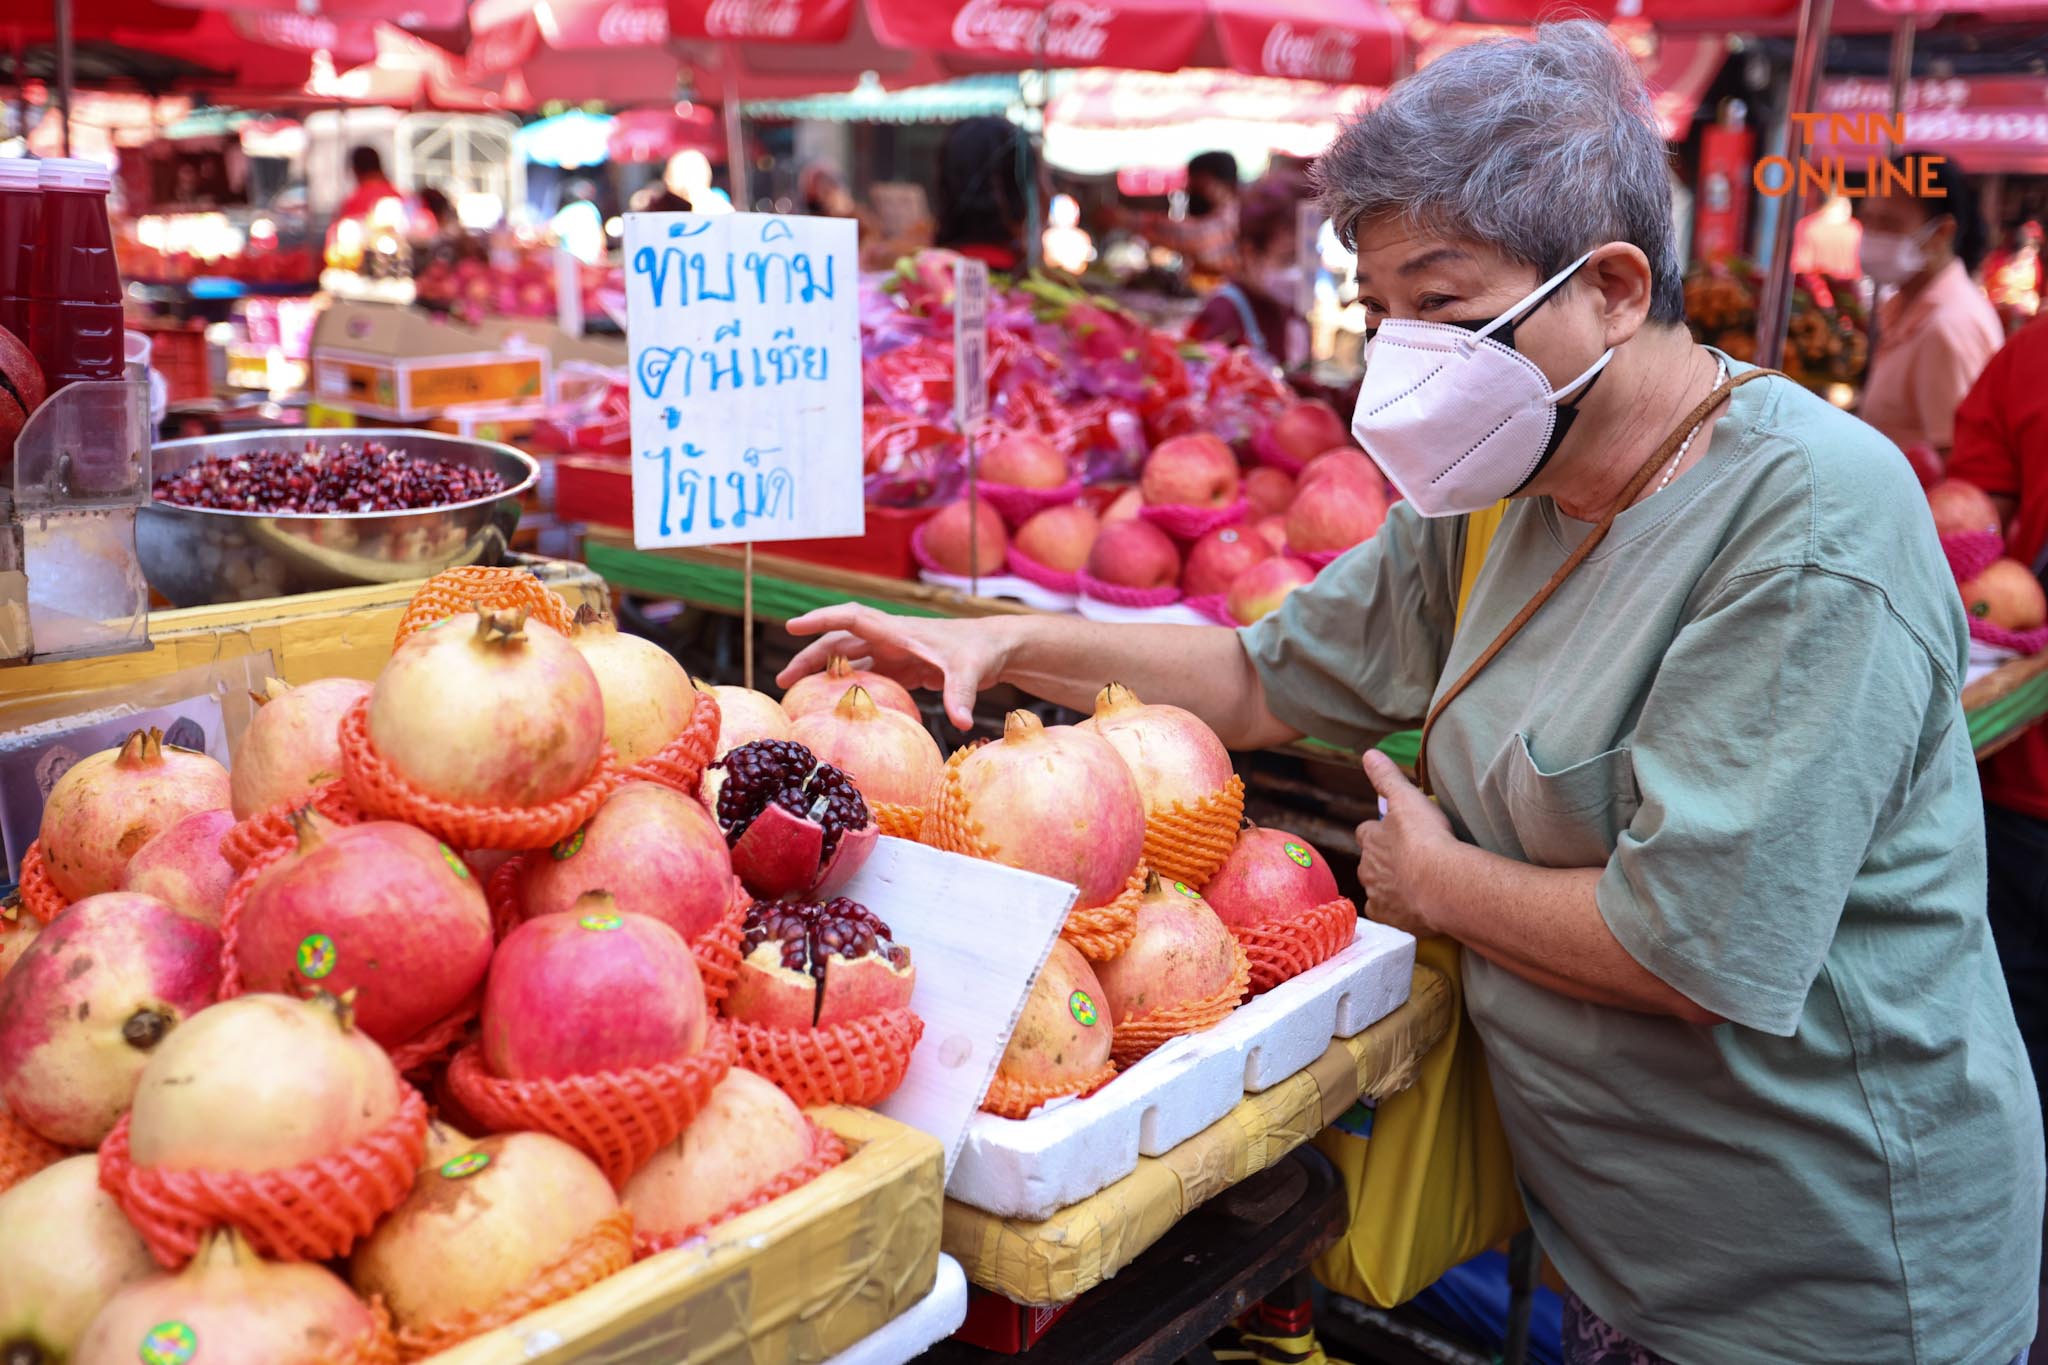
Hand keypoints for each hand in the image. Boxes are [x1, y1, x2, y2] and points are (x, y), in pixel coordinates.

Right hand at [778, 605, 1009, 730]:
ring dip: (822, 672)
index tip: (792, 626)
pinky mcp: (899, 669)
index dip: (822, 619)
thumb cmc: (982, 652)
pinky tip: (829, 705)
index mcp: (898, 631)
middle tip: (783, 680)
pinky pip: (864, 676)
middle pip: (840, 641)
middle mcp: (889, 639)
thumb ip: (963, 695)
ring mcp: (893, 654)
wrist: (995, 649)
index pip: (852, 617)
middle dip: (810, 656)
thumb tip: (963, 723)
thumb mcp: (972, 672)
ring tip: (795, 693)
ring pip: (847, 659)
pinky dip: (844, 687)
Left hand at [1355, 750, 1456, 937]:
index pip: (1366, 833)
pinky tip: (1415, 909)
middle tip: (1408, 861)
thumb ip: (1386, 777)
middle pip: (1370, 864)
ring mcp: (1379, 896)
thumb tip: (1368, 754)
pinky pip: (1389, 916)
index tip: (1392, 832)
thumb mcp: (1406, 798)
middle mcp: (1369, 870)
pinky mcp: (1391, 920)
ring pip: (1378, 890)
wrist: (1441, 883)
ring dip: (1392, 887)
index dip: (1377, 832)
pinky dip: (1399, 912)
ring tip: (1415, 886)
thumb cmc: (1425, 838)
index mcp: (1371, 840)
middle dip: (1383, 862)